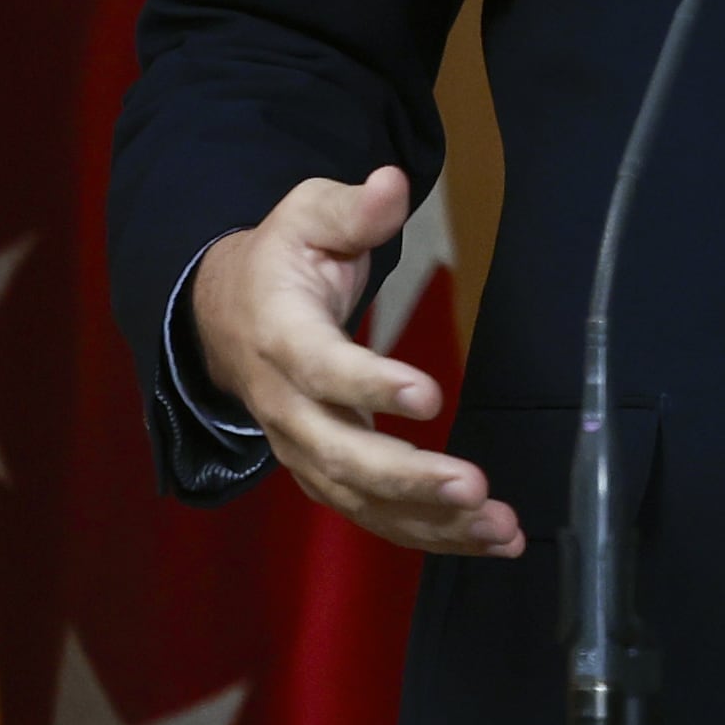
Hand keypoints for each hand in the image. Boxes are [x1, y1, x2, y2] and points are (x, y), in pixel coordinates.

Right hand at [189, 166, 521, 558]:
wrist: (225, 314)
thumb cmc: (280, 259)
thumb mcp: (306, 213)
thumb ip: (351, 207)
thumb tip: (391, 185)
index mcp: (281, 335)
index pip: (321, 368)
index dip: (369, 383)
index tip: (427, 394)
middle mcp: (286, 405)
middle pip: (340, 455)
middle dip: (408, 478)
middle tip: (474, 487)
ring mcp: (302, 447)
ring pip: (359, 498)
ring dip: (430, 521)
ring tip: (499, 528)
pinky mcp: (324, 471)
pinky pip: (372, 512)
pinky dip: (427, 532)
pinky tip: (486, 538)